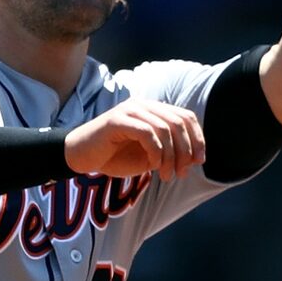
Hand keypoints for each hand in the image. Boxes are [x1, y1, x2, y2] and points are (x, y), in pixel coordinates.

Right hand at [64, 100, 205, 181]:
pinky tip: (152, 166)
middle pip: (178, 123)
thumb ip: (169, 152)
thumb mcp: (149, 156)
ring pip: (165, 129)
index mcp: (154, 110)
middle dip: (186, 151)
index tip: (199, 161)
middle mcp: (144, 105)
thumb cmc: (114, 157)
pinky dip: (155, 152)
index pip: (185, 117)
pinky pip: (146, 133)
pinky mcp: (118, 120)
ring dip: (170, 157)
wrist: (82, 156)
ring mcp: (130, 110)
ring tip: (166, 175)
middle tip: (182, 173)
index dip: (198, 138)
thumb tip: (194, 157)